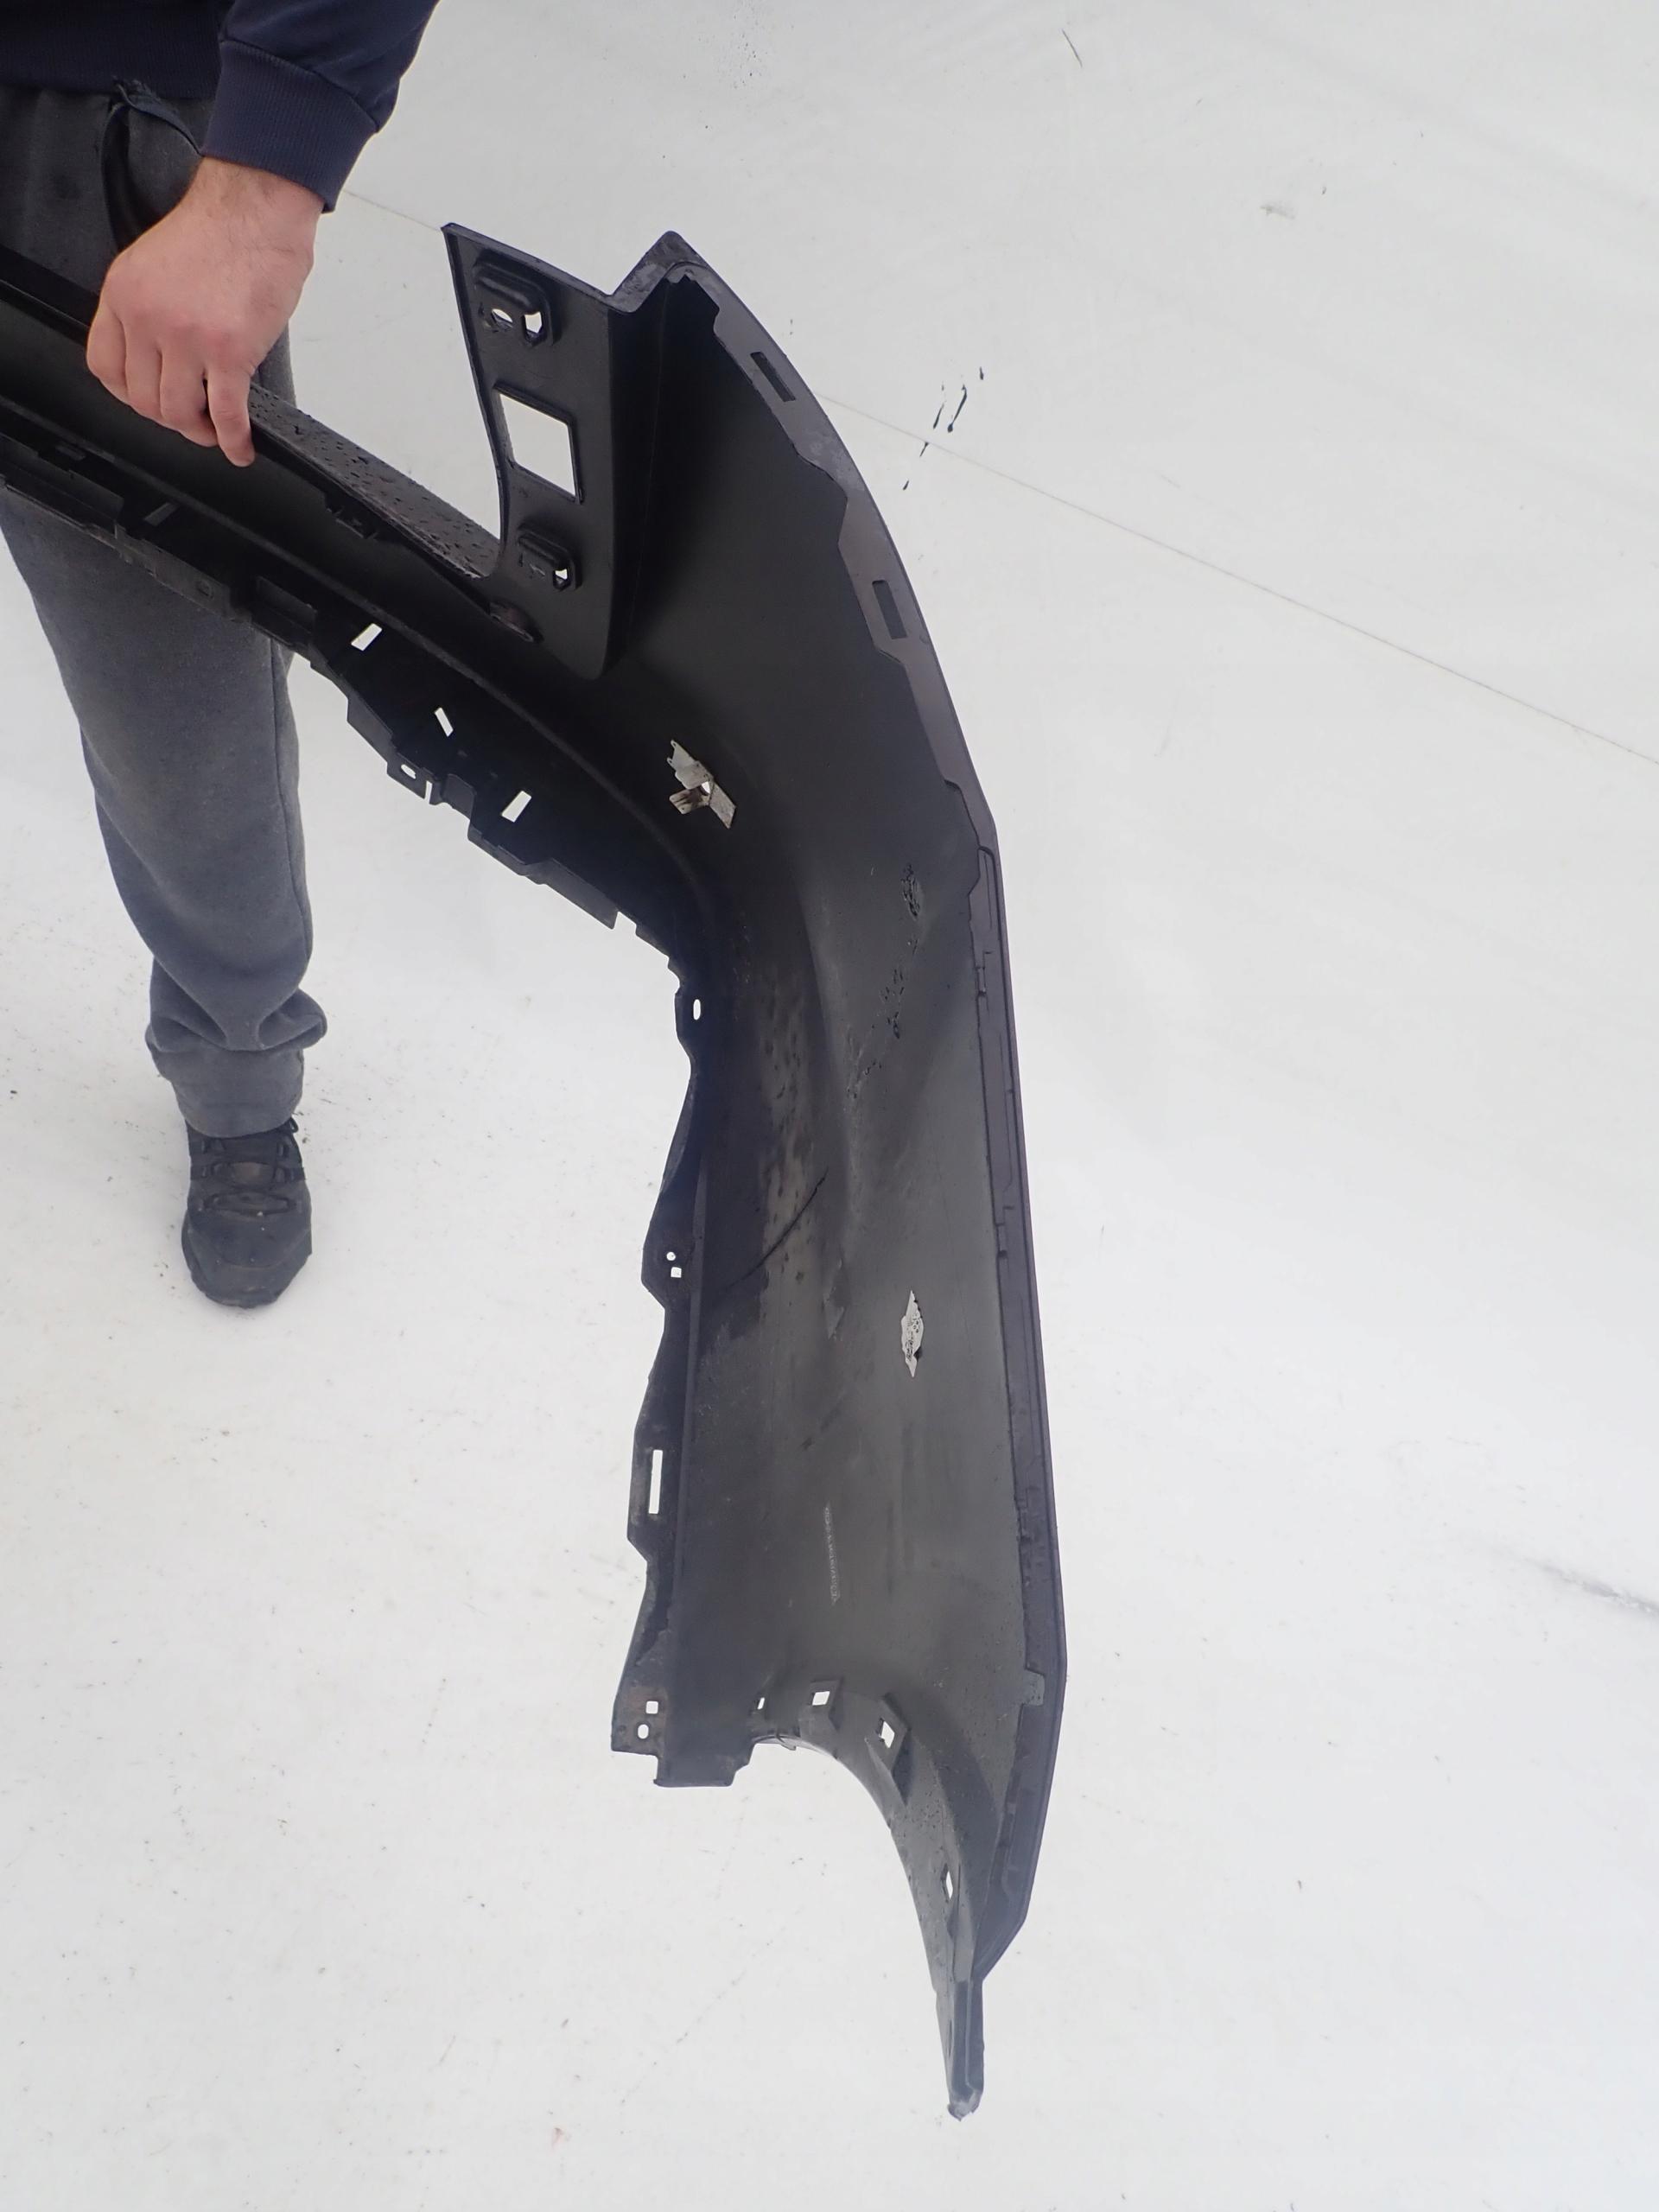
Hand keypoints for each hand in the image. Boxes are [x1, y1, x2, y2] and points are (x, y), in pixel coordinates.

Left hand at [87, 156, 322, 466]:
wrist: (256, 208)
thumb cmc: (220, 229)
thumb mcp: (155, 264)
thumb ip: (147, 307)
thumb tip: (160, 354)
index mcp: (124, 294)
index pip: (106, 366)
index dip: (128, 394)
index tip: (150, 400)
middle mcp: (148, 317)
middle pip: (143, 398)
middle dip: (169, 418)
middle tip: (191, 419)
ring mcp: (187, 337)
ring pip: (179, 412)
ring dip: (199, 431)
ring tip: (216, 430)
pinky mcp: (229, 352)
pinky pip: (225, 415)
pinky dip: (234, 440)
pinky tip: (241, 447)